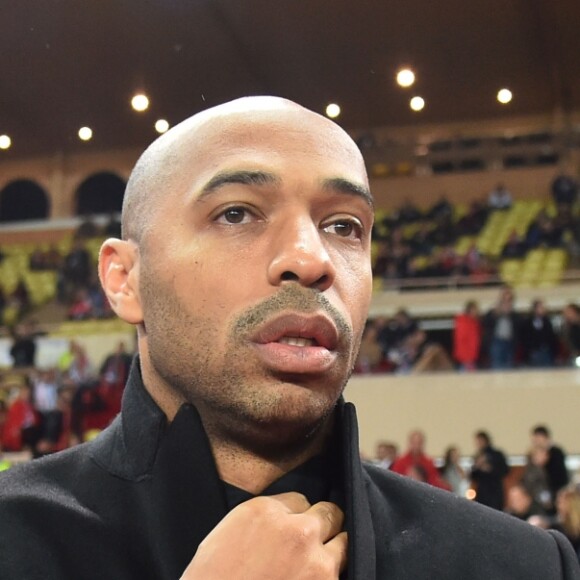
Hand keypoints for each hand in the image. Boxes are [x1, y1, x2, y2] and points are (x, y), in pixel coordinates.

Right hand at [180, 492, 346, 579]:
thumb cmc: (214, 578)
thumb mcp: (229, 532)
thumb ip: (266, 518)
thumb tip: (287, 517)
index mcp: (267, 513)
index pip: (300, 499)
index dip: (295, 515)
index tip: (290, 527)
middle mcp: (297, 532)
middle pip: (329, 513)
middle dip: (322, 523)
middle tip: (311, 539)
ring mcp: (317, 565)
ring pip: (343, 542)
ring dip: (331, 550)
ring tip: (312, 564)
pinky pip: (339, 574)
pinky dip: (328, 577)